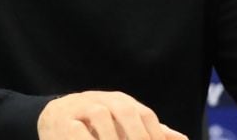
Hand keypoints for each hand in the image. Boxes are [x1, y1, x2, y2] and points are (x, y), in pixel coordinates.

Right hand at [37, 91, 187, 139]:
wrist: (53, 117)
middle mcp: (104, 100)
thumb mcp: (123, 127)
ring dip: (113, 138)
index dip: (155, 135)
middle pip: (126, 112)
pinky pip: (78, 131)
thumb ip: (150, 132)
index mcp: (122, 102)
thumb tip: (183, 139)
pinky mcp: (63, 120)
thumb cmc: (95, 127)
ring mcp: (82, 107)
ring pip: (102, 117)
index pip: (145, 116)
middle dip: (137, 136)